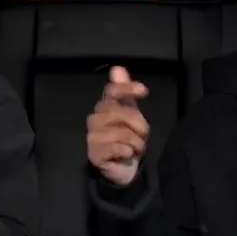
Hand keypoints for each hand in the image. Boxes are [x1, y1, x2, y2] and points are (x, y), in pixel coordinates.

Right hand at [86, 66, 150, 185]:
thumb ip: (125, 91)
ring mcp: (92, 136)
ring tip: (135, 147)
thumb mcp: (131, 113)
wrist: (124, 167)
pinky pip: (119, 148)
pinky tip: (126, 155)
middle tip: (142, 135)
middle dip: (139, 124)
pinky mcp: (95, 153)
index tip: (143, 90)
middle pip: (122, 113)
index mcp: (104, 106)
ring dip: (136, 142)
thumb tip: (117, 68)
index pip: (112, 91)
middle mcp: (95, 118)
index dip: (127, 88)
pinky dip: (129, 152)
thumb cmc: (128, 138)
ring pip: (122, 133)